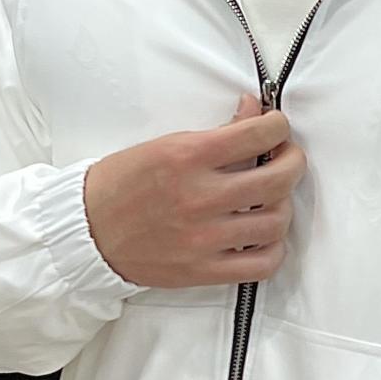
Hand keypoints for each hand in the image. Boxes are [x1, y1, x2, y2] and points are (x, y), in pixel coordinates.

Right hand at [83, 92, 307, 288]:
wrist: (86, 231)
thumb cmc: (123, 184)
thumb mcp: (165, 145)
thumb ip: (215, 131)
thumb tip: (253, 109)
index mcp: (187, 157)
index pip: (258, 134)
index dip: (279, 126)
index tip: (277, 128)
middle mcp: (200, 197)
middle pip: (279, 179)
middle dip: (294, 162)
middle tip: (288, 159)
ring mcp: (204, 238)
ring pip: (276, 222)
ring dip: (283, 206)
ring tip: (272, 200)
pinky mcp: (204, 270)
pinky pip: (263, 264)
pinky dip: (274, 250)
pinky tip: (265, 237)